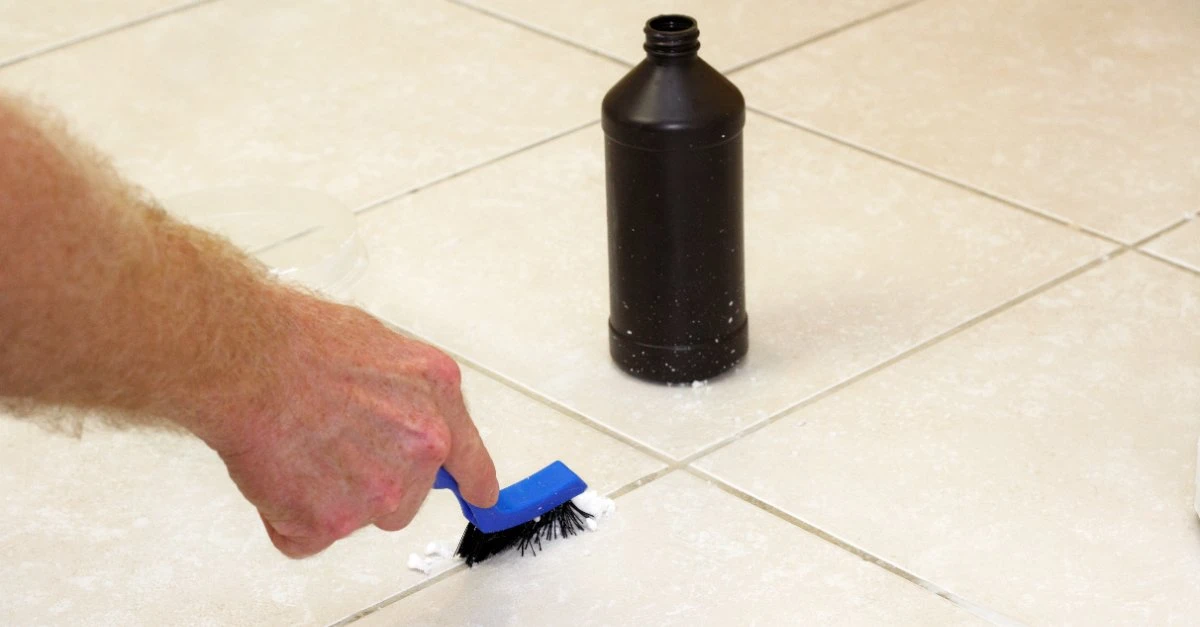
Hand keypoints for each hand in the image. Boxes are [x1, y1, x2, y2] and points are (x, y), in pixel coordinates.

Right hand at [205, 292, 498, 557]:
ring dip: (326, 497)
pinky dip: (286, 515)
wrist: (245, 357)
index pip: (470, 460)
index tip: (481, 499)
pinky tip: (277, 468)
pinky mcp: (331, 522)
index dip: (474, 483)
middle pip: (403, 497)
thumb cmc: (300, 341)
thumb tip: (407, 418)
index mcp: (436, 400)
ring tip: (298, 445)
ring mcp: (378, 490)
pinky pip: (306, 536)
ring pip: (356, 517)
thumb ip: (409, 395)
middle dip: (368, 480)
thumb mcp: (383, 347)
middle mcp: (419, 449)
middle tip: (327, 439)